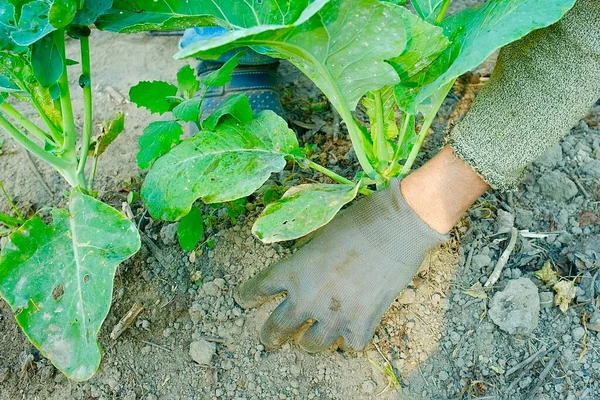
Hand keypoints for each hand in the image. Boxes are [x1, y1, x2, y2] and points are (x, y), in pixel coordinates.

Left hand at [234, 180, 447, 351]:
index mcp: (292, 270)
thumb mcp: (319, 235)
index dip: (248, 296)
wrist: (396, 228)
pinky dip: (349, 339)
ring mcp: (333, 315)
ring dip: (309, 341)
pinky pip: (348, 346)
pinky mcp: (362, 324)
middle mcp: (307, 297)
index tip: (245, 299)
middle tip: (269, 338)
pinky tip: (351, 330)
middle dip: (269, 336)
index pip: (258, 289)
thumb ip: (304, 258)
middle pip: (276, 329)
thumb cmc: (358, 221)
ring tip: (311, 338)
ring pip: (310, 346)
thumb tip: (301, 270)